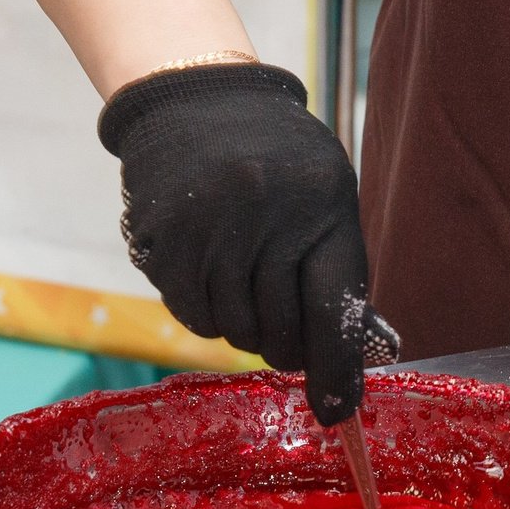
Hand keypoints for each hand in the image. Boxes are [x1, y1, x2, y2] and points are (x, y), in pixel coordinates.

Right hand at [100, 61, 371, 424]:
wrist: (197, 96)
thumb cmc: (277, 158)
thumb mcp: (325, 195)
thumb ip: (335, 270)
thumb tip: (345, 363)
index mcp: (322, 201)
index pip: (334, 308)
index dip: (336, 368)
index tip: (337, 411)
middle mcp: (265, 213)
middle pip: (280, 330)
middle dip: (285, 345)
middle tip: (283, 334)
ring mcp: (209, 226)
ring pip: (234, 330)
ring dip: (243, 326)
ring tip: (244, 285)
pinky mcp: (164, 239)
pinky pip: (192, 314)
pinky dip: (206, 312)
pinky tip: (211, 276)